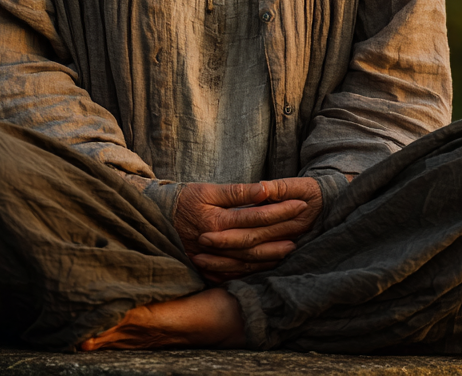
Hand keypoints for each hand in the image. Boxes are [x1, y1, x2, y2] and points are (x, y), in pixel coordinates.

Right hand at [174, 178, 322, 281]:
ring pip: (250, 260)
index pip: (257, 217)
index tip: (301, 203)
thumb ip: (237, 192)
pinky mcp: (209, 270)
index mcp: (215, 222)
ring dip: (273, 253)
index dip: (281, 210)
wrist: (156, 220)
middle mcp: (215, 244)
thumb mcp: (208, 190)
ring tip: (293, 245)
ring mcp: (212, 261)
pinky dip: (257, 268)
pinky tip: (271, 261)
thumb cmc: (184, 200)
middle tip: (305, 223)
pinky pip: (238, 272)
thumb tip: (266, 189)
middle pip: (257, 240)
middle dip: (283, 231)